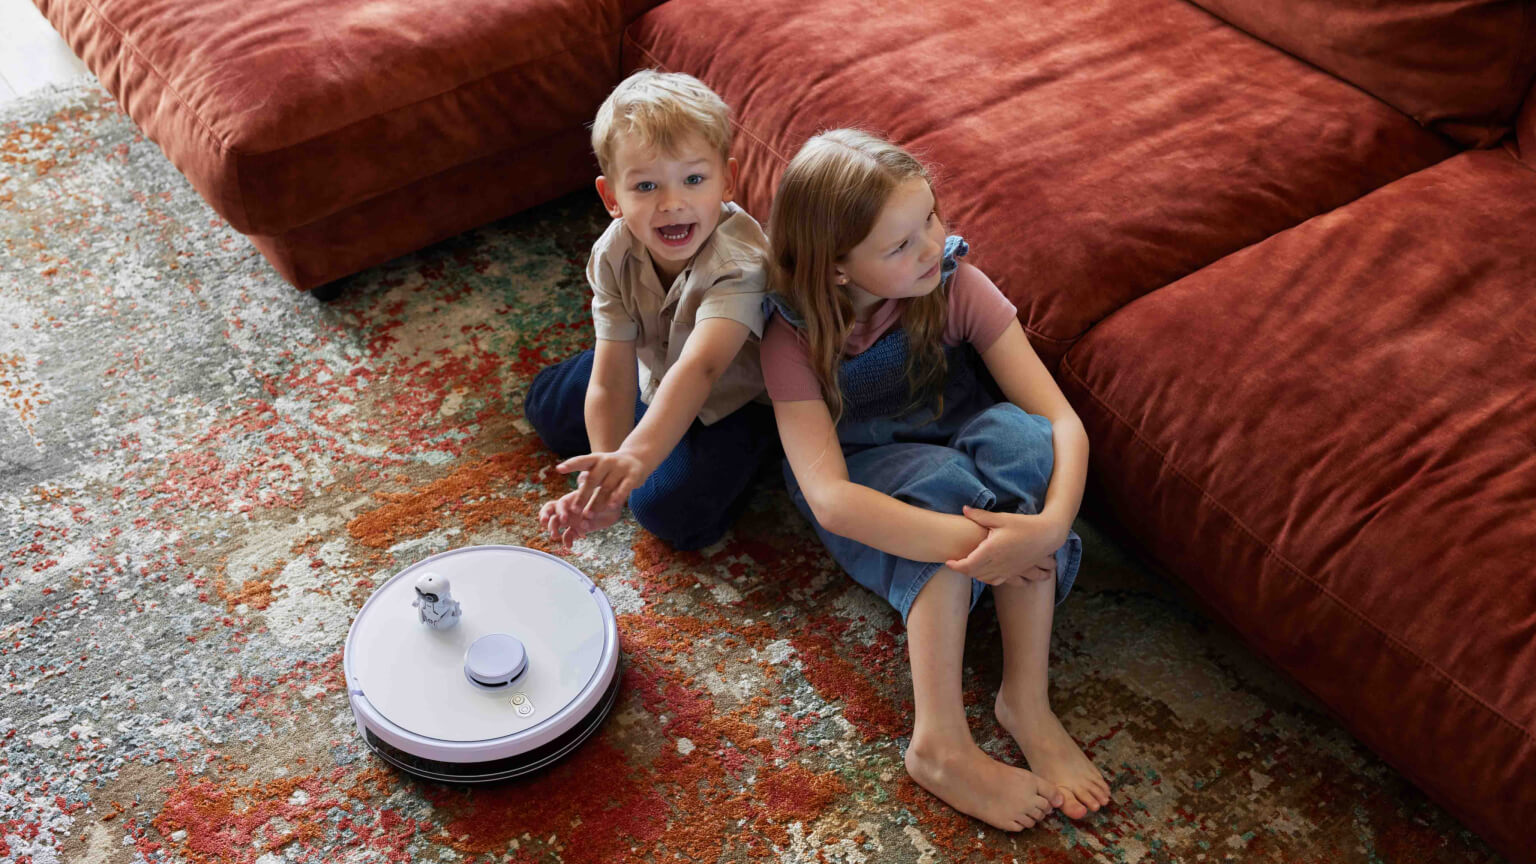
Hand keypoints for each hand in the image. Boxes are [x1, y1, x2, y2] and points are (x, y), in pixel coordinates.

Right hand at [539, 488, 621, 547]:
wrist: (613, 507)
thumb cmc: (609, 498)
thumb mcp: (605, 500)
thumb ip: (595, 506)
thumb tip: (586, 515)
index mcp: (574, 499)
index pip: (560, 504)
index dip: (559, 512)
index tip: (564, 519)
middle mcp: (569, 509)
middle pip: (551, 511)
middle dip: (547, 519)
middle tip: (550, 528)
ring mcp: (572, 519)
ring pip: (555, 523)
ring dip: (553, 530)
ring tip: (555, 536)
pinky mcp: (576, 529)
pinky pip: (567, 535)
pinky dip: (566, 541)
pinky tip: (569, 546)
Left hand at [557, 449, 648, 514]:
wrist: (637, 458)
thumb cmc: (611, 469)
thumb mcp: (598, 469)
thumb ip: (586, 480)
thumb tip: (571, 501)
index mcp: (596, 459)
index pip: (581, 460)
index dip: (570, 464)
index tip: (559, 469)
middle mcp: (607, 461)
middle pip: (593, 479)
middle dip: (583, 495)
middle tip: (574, 510)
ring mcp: (621, 467)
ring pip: (607, 487)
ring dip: (597, 502)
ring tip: (588, 515)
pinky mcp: (633, 475)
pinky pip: (624, 488)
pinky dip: (617, 497)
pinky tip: (611, 506)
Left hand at [945, 506, 1065, 585]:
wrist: (1047, 536)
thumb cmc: (1024, 525)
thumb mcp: (1001, 518)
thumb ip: (980, 516)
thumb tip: (964, 509)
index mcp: (991, 550)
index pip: (967, 564)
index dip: (955, 565)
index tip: (948, 561)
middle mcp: (997, 564)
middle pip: (973, 573)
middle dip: (963, 569)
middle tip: (955, 561)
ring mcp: (1007, 570)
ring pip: (984, 578)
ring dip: (974, 574)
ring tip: (968, 566)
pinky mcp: (1014, 572)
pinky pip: (997, 581)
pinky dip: (987, 579)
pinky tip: (985, 573)